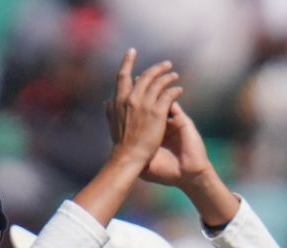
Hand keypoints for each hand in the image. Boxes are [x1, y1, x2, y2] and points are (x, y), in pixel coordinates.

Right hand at [105, 50, 182, 175]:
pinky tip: (178, 89)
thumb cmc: (121, 144)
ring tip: (174, 76)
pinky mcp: (157, 112)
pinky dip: (174, 90)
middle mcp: (132, 99)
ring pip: (159, 82)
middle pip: (146, 76)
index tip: (132, 51)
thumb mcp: (112, 124)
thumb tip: (107, 102)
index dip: (127, 61)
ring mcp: (145, 105)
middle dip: (157, 68)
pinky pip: (168, 94)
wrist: (129, 157)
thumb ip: (110, 111)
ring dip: (168, 77)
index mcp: (120, 101)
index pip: (123, 76)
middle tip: (166, 64)